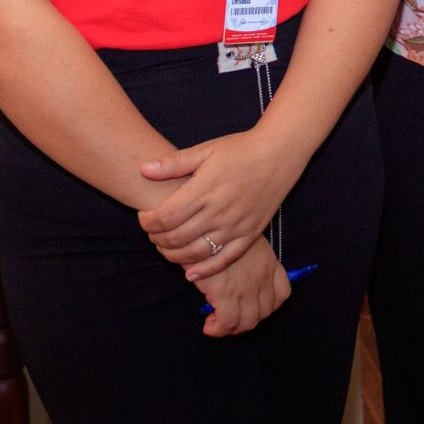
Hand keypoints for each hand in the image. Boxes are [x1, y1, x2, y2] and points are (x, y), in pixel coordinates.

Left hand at [138, 127, 305, 279]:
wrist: (279, 153)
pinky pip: (225, 259)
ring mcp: (236, 225)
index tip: (144, 217)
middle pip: (177, 238)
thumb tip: (143, 169)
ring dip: (174, 256)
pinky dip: (206, 270)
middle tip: (152, 233)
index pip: (166, 217)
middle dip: (157, 239)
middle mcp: (219, 211)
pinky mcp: (250, 234)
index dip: (148, 222)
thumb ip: (174, 163)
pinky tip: (191, 274)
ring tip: (166, 248)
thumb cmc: (240, 149)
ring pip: (196, 252)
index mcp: (205, 189)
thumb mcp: (206, 150)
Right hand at [194, 240, 289, 337]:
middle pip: (265, 312)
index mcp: (269, 262)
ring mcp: (246, 286)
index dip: (268, 306)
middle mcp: (262, 276)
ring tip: (217, 323)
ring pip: (248, 322)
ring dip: (232, 329)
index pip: (282, 293)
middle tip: (230, 318)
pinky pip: (228, 323)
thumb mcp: (243, 240)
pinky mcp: (225, 293)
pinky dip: (219, 330)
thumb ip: (248, 259)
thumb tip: (238, 279)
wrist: (203, 227)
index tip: (252, 307)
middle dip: (247, 320)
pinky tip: (209, 325)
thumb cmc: (218, 232)